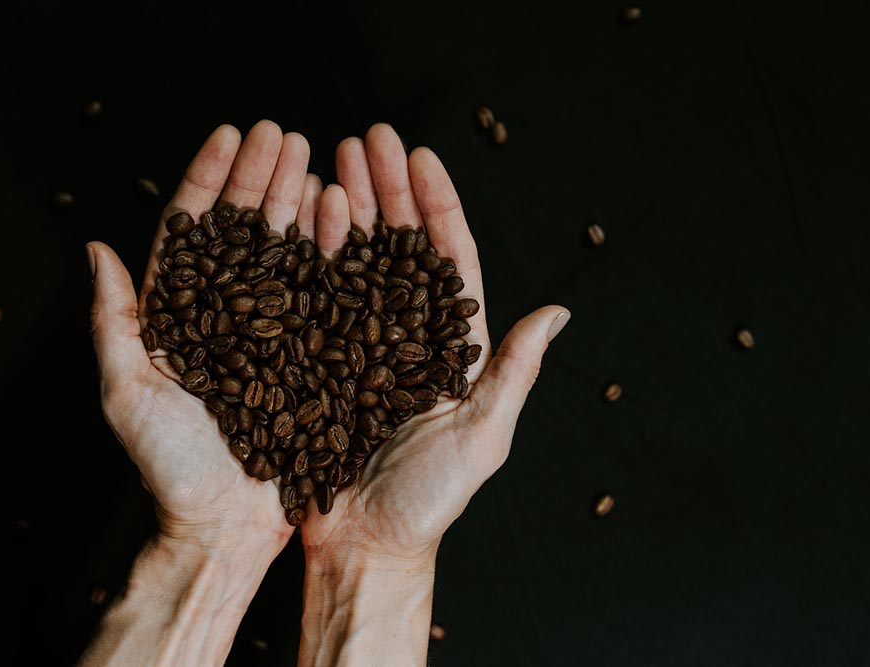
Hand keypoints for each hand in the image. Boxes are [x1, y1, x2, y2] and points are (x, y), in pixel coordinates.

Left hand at [82, 120, 320, 665]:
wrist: (231, 526)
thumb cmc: (174, 469)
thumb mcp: (130, 393)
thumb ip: (113, 322)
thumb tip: (95, 250)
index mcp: (185, 316)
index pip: (196, 232)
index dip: (210, 180)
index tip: (230, 135)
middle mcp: (235, 315)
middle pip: (248, 231)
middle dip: (262, 176)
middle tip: (282, 132)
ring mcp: (278, 330)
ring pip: (291, 253)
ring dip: (302, 200)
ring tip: (317, 155)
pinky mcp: (315, 353)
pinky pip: (327, 294)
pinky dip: (334, 251)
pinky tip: (343, 212)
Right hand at [297, 124, 568, 665]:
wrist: (363, 545)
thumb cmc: (429, 500)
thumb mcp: (481, 435)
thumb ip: (514, 370)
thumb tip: (561, 310)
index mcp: (453, 346)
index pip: (450, 259)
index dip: (437, 205)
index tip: (420, 155)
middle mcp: (407, 334)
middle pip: (401, 245)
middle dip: (388, 188)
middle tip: (370, 137)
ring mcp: (361, 342)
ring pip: (358, 259)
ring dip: (351, 206)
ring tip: (335, 158)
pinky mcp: (320, 357)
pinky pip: (318, 295)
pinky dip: (315, 251)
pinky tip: (308, 212)